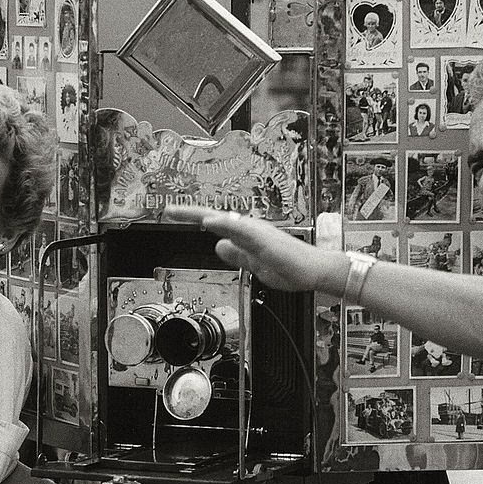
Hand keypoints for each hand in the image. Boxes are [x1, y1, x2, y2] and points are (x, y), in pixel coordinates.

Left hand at [162, 206, 341, 293]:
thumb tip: (218, 246)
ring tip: (181, 213)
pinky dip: (226, 226)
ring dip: (203, 216)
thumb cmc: (290, 267)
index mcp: (246, 235)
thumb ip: (236, 255)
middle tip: (168, 210)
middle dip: (191, 213)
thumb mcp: (254, 264)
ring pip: (226, 221)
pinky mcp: (265, 240)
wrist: (314, 272)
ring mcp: (257, 233)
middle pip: (215, 218)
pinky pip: (242, 231)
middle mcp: (249, 229)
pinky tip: (211, 223)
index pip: (215, 225)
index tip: (172, 214)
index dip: (193, 218)